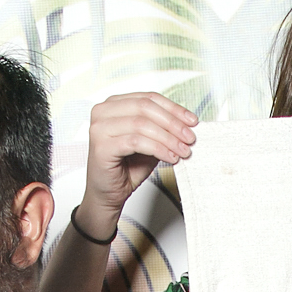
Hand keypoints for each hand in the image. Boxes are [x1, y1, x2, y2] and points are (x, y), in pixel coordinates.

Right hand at [73, 92, 197, 240]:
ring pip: (141, 124)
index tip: (192, 121)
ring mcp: (100, 128)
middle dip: (172, 123)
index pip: (148, 98)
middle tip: (189, 137)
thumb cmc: (126, 168)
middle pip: (145, 108)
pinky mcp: (102, 146)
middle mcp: (103, 111)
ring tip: (182, 150)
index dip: (173, 108)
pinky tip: (170, 157)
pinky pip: (136, 142)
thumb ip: (162, 129)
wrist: (108, 193)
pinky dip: (157, 149)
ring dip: (167, 138)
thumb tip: (187, 124)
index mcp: (114, 104)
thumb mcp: (149, 142)